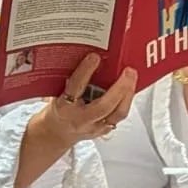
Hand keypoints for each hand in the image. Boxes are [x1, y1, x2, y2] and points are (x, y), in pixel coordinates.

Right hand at [15, 55, 136, 187]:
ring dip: (128, 94)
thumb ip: (69, 78)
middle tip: (127, 71)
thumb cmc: (58, 109)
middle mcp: (80, 119)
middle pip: (104, 106)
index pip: (75, 88)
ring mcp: (94, 128)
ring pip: (117, 114)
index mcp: (64, 107)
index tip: (95, 57)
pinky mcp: (104, 130)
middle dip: (119, 88)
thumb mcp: (57, 93)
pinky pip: (119, 116)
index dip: (85, 71)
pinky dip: (127, 101)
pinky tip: (131, 89)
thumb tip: (83, 54)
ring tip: (132, 78)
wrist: (55, 133)